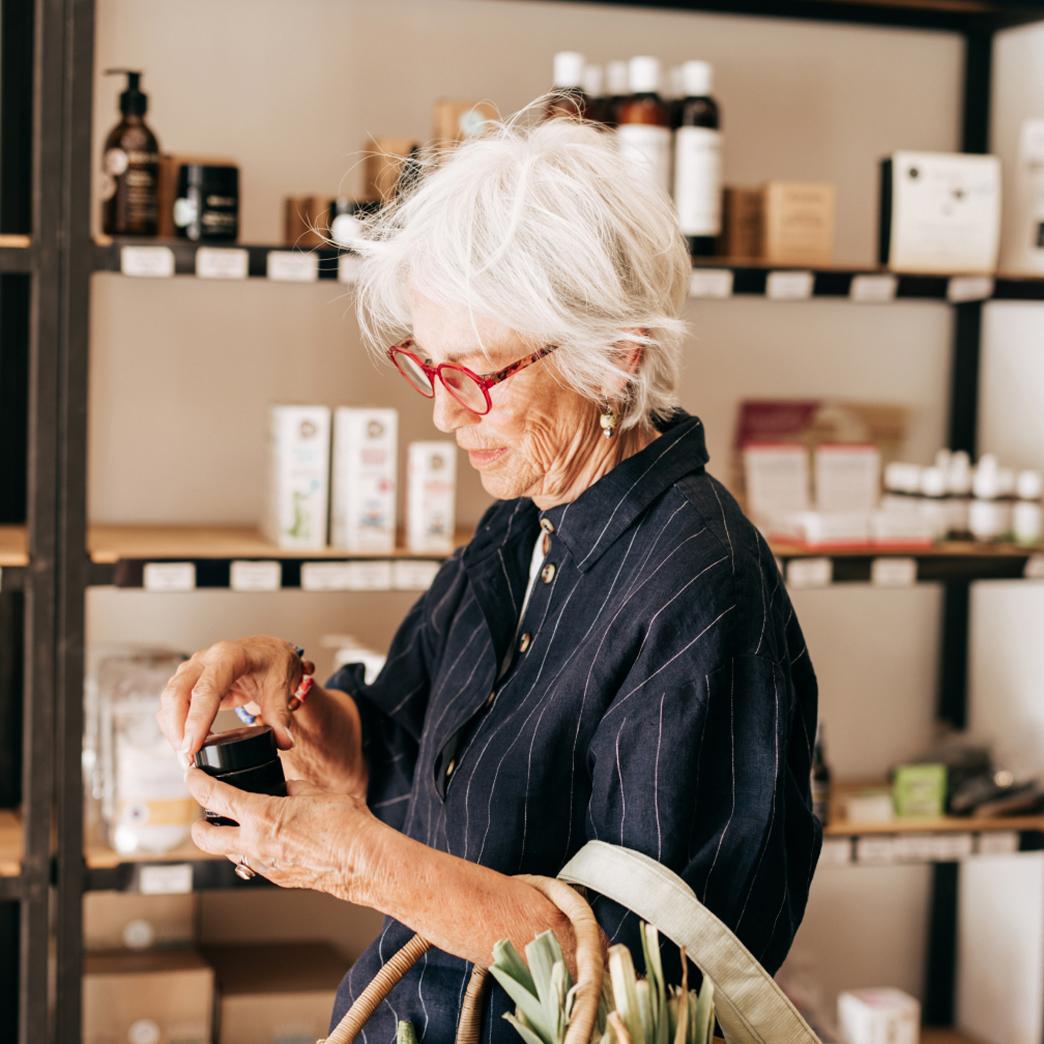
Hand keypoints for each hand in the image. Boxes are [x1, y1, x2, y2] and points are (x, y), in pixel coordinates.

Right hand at [157, 636, 314, 763]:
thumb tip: (284, 742)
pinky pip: (172, 703)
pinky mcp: (188, 680)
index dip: (197, 719)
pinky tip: (189, 743)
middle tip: (187, 759)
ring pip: (170, 699)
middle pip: (177, 693)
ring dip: (173, 729)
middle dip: (177, 729)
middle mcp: (205, 659)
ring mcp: (193, 668)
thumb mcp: (282, 684)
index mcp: (230, 656)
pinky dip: (175, 724)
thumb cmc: (274, 663)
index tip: (192, 747)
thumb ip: (279, 714)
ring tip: (187, 757)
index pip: (207, 689)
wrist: (268, 651)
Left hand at [185, 768, 379, 900]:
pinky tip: (274, 839)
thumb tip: (281, 790)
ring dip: (229, 839)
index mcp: (263, 815)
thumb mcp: (315, 793)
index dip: (197, 783)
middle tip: (204, 814)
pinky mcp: (278, 879)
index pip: (215, 797)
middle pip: (205, 837)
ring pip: (230, 852)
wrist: (365, 862)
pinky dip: (255, 850)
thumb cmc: (347, 825)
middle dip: (198, 824)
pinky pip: (255, 862)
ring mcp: (265, 866)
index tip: (192, 775)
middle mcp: (256, 844)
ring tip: (244, 825)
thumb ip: (290, 789)